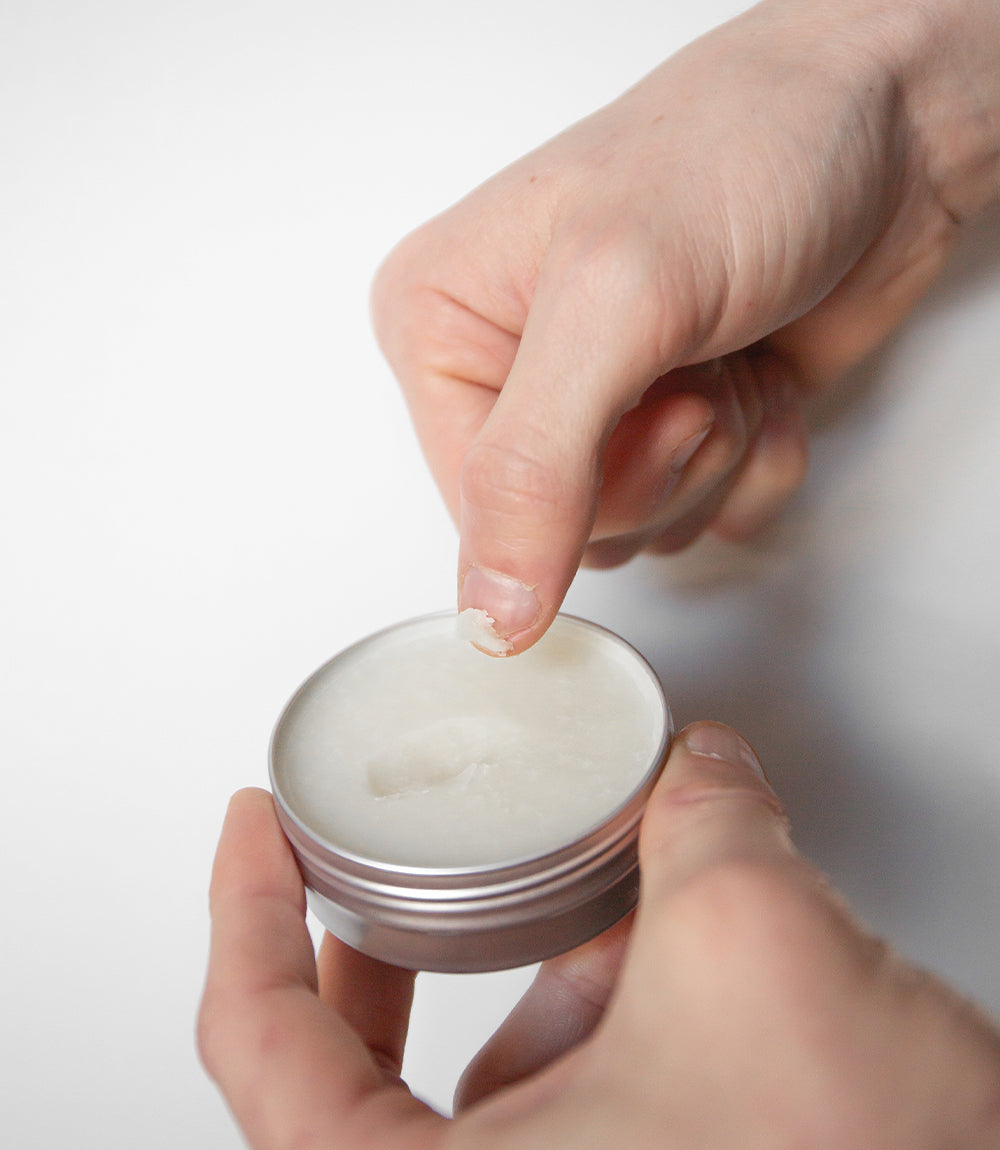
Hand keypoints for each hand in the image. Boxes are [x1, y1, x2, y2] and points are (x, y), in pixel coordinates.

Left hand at [199, 722, 999, 1149]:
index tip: (255, 827)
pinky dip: (598, 1037)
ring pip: (486, 1098)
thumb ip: (702, 823)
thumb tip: (700, 771)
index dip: (246, 906)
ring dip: (533, 985)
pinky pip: (568, 1130)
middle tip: (360, 864)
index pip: (260, 1044)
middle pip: (352, 1079)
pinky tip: (656, 974)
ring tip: (588, 904)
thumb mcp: (750, 952)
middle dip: (381, 946)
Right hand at [372, 0, 998, 651]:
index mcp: (443, 328)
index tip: (639, 398)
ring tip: (725, 348)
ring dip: (717, 454)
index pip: (477, 513)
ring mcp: (597, 407)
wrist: (885, 125)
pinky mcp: (675, 429)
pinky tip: (760, 370)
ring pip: (643, 531)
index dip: (579, 489)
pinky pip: (712, 518)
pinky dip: (762, 458)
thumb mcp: (615, 299)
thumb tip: (490, 610)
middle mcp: (511, 374)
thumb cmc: (743, 149)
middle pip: (567, 532)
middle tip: (690, 364)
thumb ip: (534, 467)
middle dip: (661, 461)